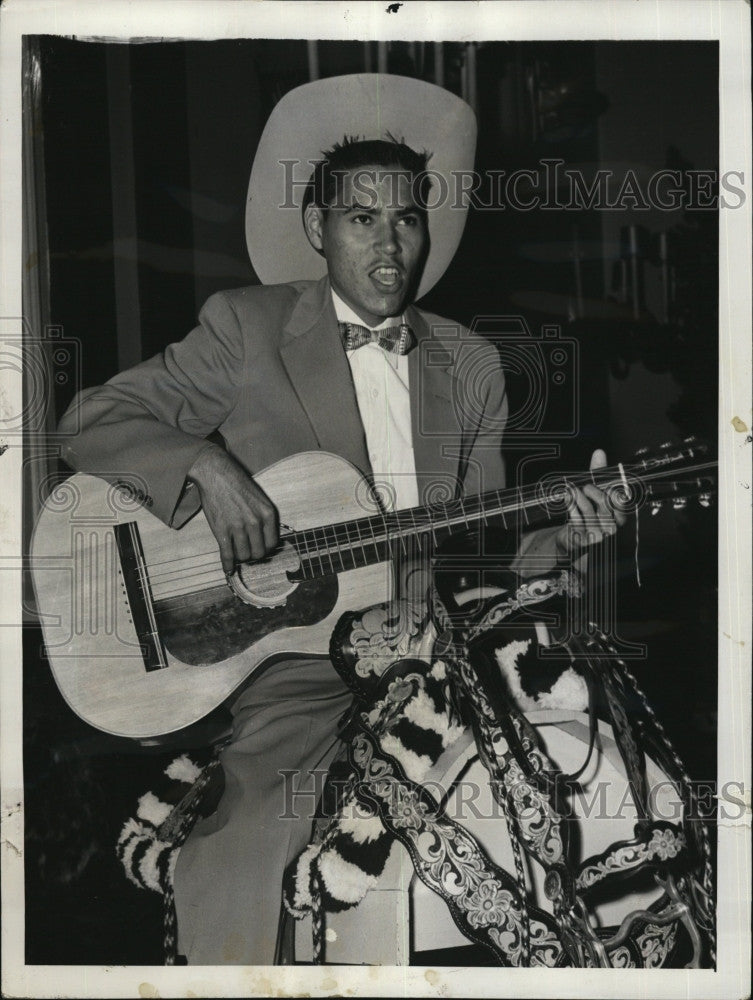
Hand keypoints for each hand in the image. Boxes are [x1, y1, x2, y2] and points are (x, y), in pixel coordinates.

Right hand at [187, 446, 278, 573]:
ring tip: (236, 552)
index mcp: (268, 513)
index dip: (265, 548)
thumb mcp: (259, 498)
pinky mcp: (221, 531)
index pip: (272, 543)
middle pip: (259, 553)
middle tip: (246, 551)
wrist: (215, 473)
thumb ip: (263, 517)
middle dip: (253, 554)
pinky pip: (227, 555)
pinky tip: (227, 569)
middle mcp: (255, 522)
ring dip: (239, 557)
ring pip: (243, 556)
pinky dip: (227, 565)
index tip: (259, 548)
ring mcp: (238, 527)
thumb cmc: (237, 484)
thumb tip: (264, 539)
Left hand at [554, 449, 626, 561]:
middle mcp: (611, 526)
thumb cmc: (587, 511)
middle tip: (586, 486)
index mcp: (619, 515)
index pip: (621, 503)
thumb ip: (598, 473)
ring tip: (571, 489)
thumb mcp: (593, 491)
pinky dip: (571, 506)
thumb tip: (599, 452)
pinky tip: (567, 498)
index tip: (605, 484)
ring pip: (589, 512)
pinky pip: (577, 519)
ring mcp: (597, 534)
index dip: (613, 492)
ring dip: (578, 497)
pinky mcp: (583, 538)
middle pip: (606, 506)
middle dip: (595, 493)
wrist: (573, 536)